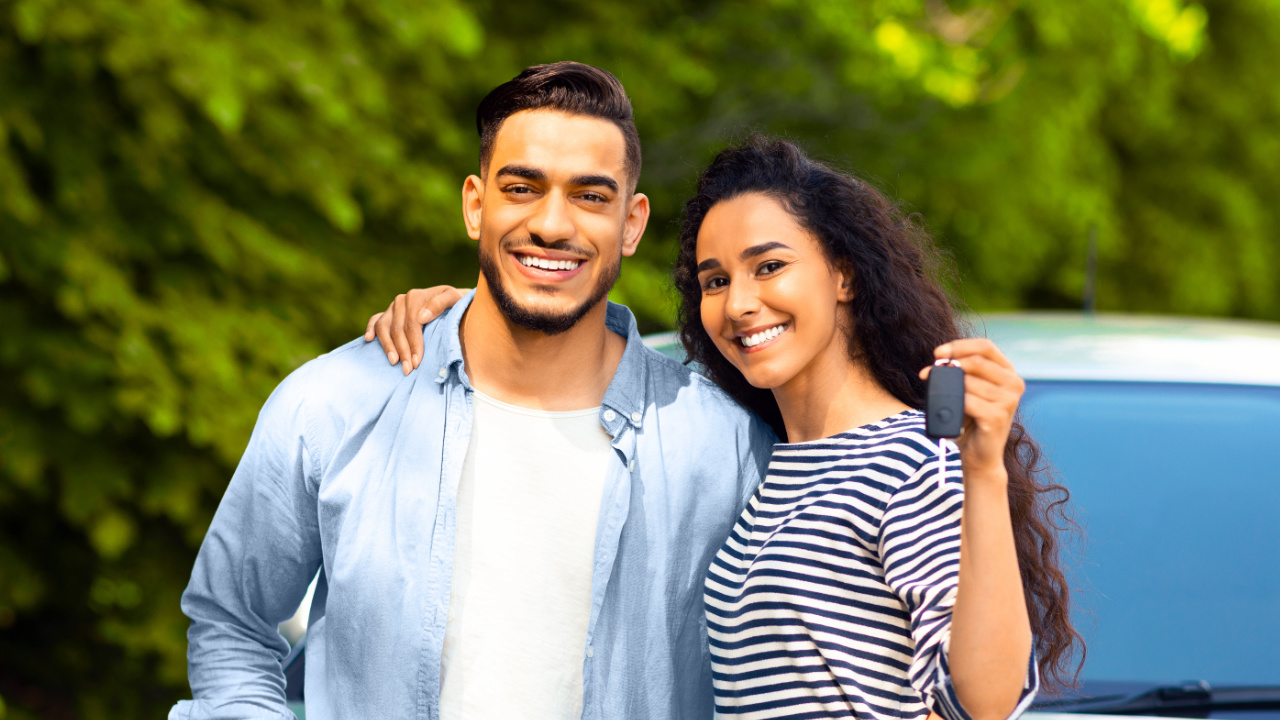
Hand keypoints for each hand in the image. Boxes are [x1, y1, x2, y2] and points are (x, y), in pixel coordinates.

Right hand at [363, 286, 468, 374]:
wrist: (452, 302)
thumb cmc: (456, 304)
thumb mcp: (455, 299)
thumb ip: (441, 303)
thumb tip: (421, 317)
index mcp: (416, 297)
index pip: (412, 324)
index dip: (414, 344)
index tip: (418, 362)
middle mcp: (402, 301)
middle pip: (397, 329)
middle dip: (403, 351)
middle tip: (408, 369)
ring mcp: (393, 307)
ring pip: (383, 327)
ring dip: (387, 346)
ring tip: (394, 362)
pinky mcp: (387, 313)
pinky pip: (375, 320)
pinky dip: (369, 329)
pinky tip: (368, 340)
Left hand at [918, 338, 1024, 478]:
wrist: (979, 455)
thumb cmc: (971, 420)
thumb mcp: (968, 390)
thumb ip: (960, 373)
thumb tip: (939, 361)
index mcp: (1008, 373)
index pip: (986, 347)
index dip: (960, 346)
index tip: (938, 353)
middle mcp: (1014, 383)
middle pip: (977, 361)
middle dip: (949, 365)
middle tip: (929, 373)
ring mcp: (1008, 400)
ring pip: (969, 382)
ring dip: (948, 387)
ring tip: (939, 397)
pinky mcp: (998, 416)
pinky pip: (967, 401)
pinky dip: (954, 404)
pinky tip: (952, 412)